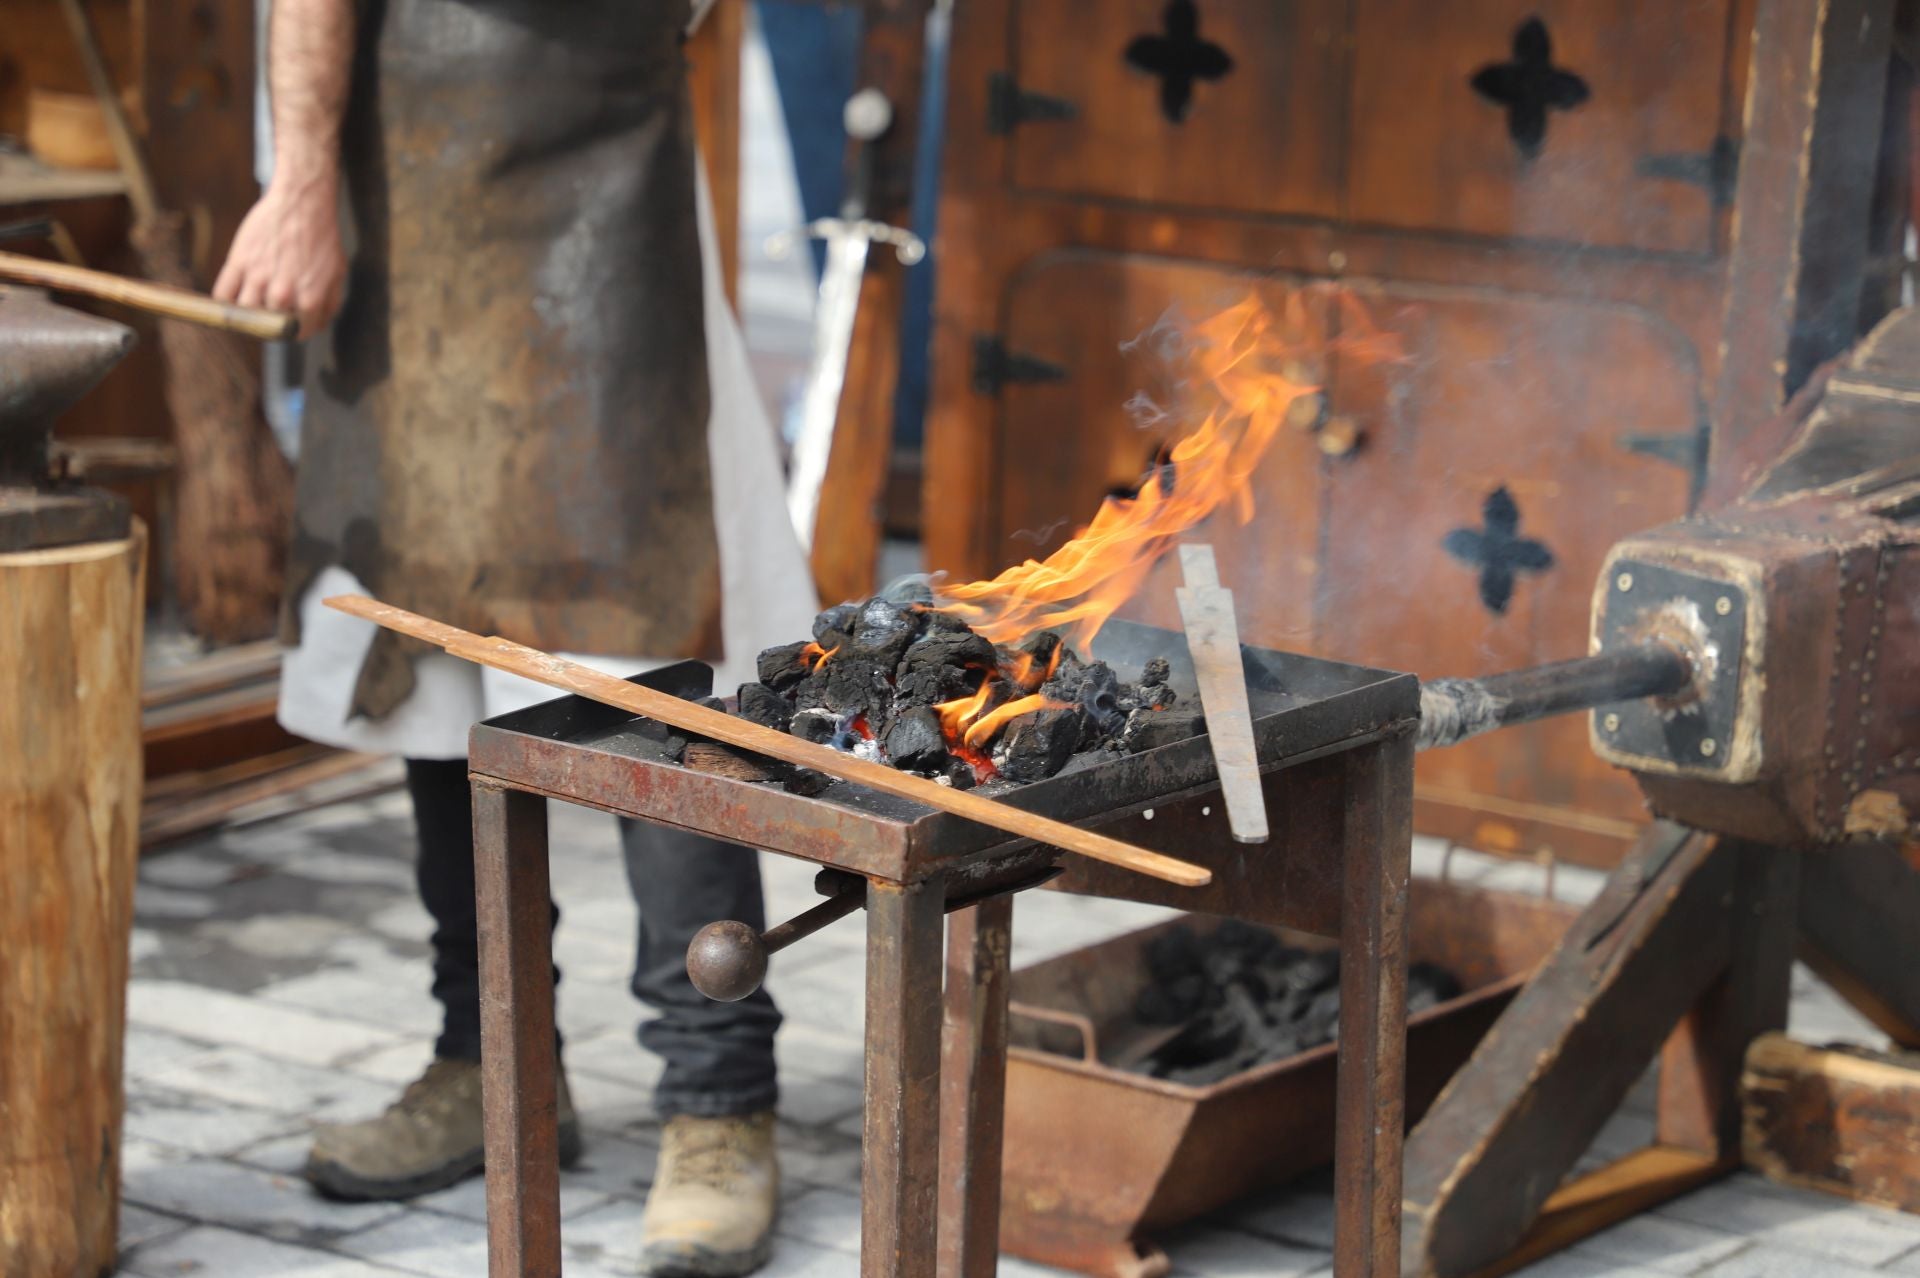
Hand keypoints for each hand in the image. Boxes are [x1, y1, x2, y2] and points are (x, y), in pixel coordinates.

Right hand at [214, 169, 346, 338]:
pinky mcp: (238, 261)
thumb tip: (317, 327)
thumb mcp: (338, 273)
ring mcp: (258, 277)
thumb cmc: (322, 237)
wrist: (302, 202)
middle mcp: (283, 293)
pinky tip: (235, 296)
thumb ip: (330, 304)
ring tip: (254, 304)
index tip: (291, 323)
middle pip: (267, 326)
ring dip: (248, 313)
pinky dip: (225, 301)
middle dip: (270, 322)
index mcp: (310, 299)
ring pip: (243, 314)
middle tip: (271, 312)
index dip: (295, 331)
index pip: (297, 334)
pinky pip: (223, 293)